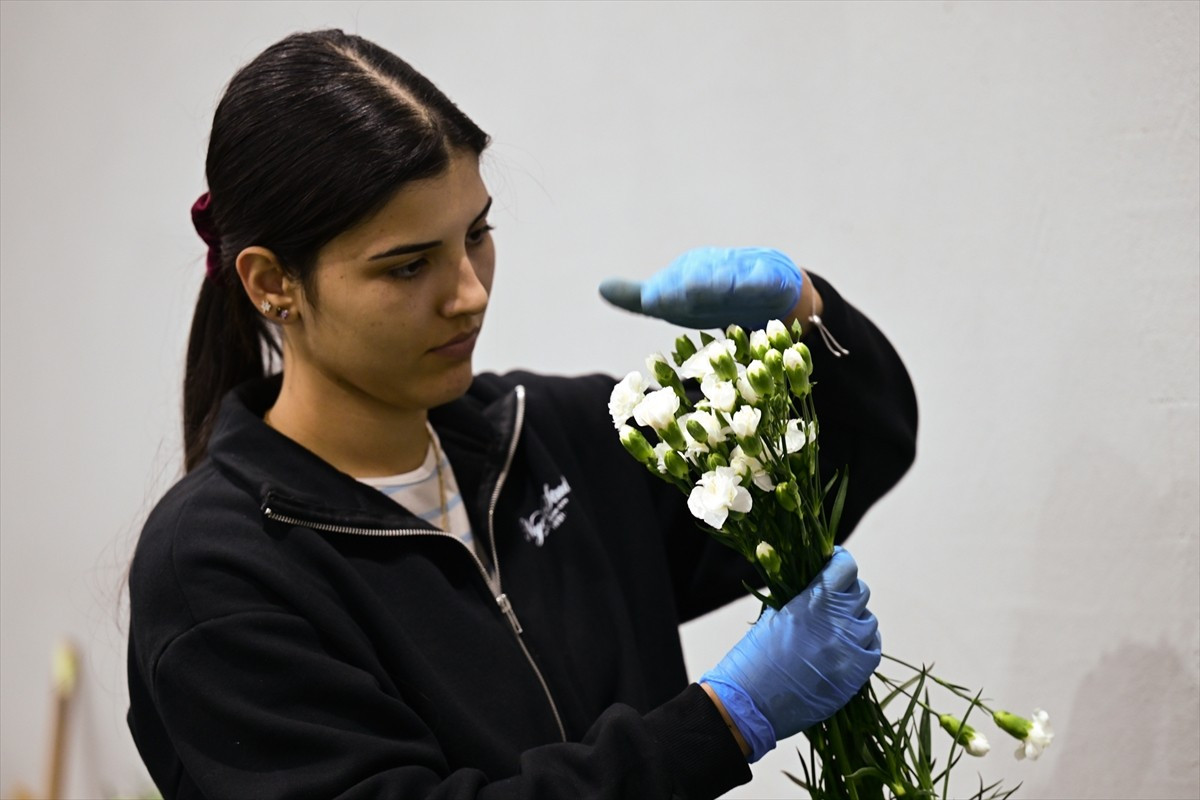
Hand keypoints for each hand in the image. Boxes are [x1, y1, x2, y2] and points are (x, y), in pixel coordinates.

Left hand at [599, 247, 803, 329]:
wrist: (768, 286)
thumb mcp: (673, 298)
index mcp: (686, 275)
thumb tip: (601, 288)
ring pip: (729, 278)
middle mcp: (712, 269)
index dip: (663, 293)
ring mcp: (741, 272)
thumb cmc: (712, 294)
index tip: (652, 300)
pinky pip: (764, 280)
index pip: (671, 287)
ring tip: (715, 286)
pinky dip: (759, 280)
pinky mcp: (769, 279)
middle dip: (689, 286)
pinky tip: (756, 283)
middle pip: (699, 279)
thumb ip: (639, 297)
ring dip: (721, 281)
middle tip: (680, 295)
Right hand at [701, 547, 880, 761]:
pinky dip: (864, 645)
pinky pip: (873, 649)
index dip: (840, 561)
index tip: (833, 562)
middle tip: (832, 599)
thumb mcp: (773, 615)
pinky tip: (847, 648)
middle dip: (847, 592)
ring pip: (869, 621)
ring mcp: (851, 649)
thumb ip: (798, 596)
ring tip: (837, 628)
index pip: (846, 567)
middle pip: (860, 592)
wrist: (751, 703)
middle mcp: (838, 622)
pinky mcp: (857, 675)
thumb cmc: (754, 657)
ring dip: (855, 620)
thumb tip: (811, 581)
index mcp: (814, 601)